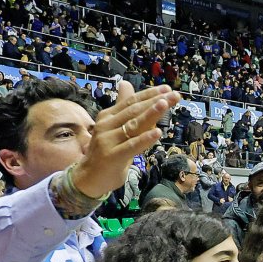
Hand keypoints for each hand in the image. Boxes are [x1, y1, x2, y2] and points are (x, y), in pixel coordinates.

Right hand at [73, 82, 180, 197]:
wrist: (88, 178)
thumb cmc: (106, 151)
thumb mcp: (114, 127)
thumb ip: (123, 108)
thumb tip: (125, 83)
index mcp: (108, 116)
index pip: (131, 101)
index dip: (149, 94)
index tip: (168, 88)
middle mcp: (106, 125)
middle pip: (134, 110)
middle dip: (155, 101)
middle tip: (174, 95)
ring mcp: (108, 140)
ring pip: (133, 125)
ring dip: (150, 114)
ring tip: (165, 104)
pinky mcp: (112, 156)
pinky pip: (131, 146)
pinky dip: (145, 139)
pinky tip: (158, 133)